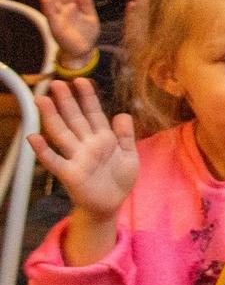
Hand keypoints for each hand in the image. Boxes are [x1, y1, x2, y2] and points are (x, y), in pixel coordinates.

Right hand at [26, 79, 137, 220]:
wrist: (112, 204)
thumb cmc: (119, 179)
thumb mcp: (130, 155)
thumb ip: (127, 135)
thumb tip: (122, 113)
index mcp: (103, 138)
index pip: (93, 114)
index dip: (87, 97)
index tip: (81, 80)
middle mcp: (86, 145)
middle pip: (74, 119)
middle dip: (66, 101)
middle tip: (56, 83)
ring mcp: (77, 158)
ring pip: (62, 134)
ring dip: (52, 118)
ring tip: (42, 101)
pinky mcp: (70, 174)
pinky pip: (54, 160)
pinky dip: (43, 150)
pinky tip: (33, 138)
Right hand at [37, 0, 99, 68]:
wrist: (84, 49)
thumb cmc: (87, 33)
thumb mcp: (90, 16)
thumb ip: (87, 4)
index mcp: (73, 6)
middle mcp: (64, 10)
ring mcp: (59, 18)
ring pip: (52, 2)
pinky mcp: (56, 27)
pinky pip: (51, 15)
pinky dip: (48, 7)